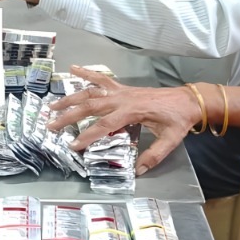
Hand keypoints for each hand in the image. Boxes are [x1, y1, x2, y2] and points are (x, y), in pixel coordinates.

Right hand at [47, 65, 197, 173]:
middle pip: (90, 106)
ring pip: (91, 92)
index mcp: (132, 111)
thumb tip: (138, 170)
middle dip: (69, 116)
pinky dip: (87, 72)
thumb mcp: (170, 140)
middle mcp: (123, 99)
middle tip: (51, 126)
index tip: (74, 145)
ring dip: (70, 98)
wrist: (188, 100)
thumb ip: (154, 155)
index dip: (88, 135)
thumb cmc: (178, 119)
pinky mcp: (123, 88)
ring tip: (52, 106)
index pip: (105, 125)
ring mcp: (121, 91)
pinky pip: (101, 78)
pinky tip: (73, 69)